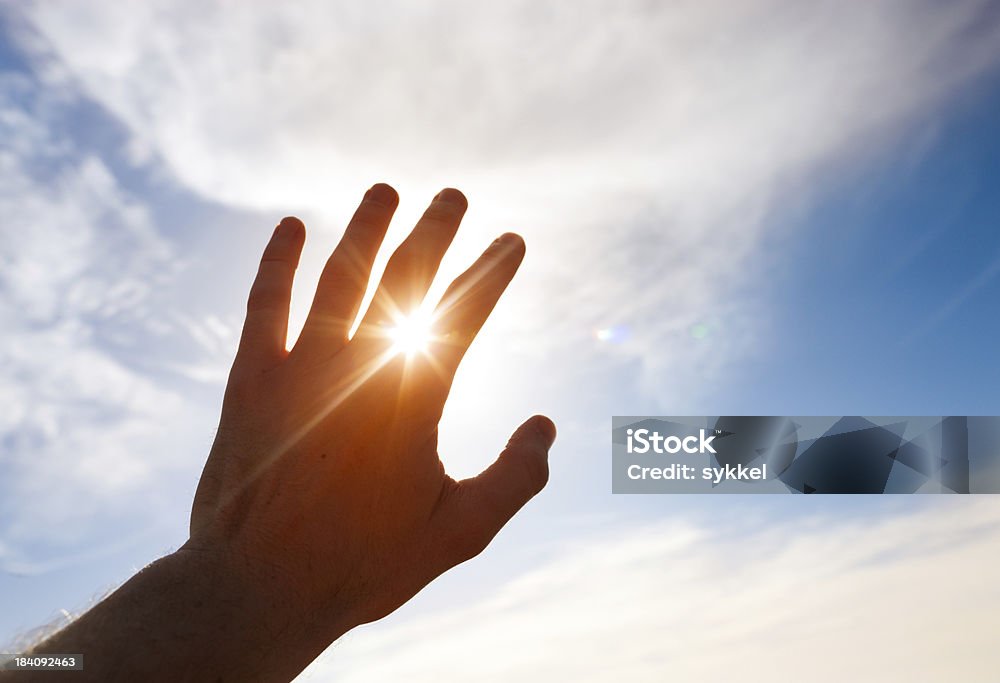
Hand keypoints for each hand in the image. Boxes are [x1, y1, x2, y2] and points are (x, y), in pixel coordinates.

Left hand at [186, 184, 554, 644]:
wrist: (257, 588)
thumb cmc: (362, 564)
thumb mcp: (458, 534)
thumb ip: (515, 480)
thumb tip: (547, 428)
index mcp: (414, 399)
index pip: (464, 314)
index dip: (493, 272)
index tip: (512, 241)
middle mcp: (360, 368)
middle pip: (404, 279)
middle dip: (435, 231)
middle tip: (453, 196)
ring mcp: (300, 369)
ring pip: (339, 277)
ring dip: (365, 229)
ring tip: (385, 191)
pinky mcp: (251, 381)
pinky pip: (264, 305)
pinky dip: (278, 263)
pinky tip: (291, 228)